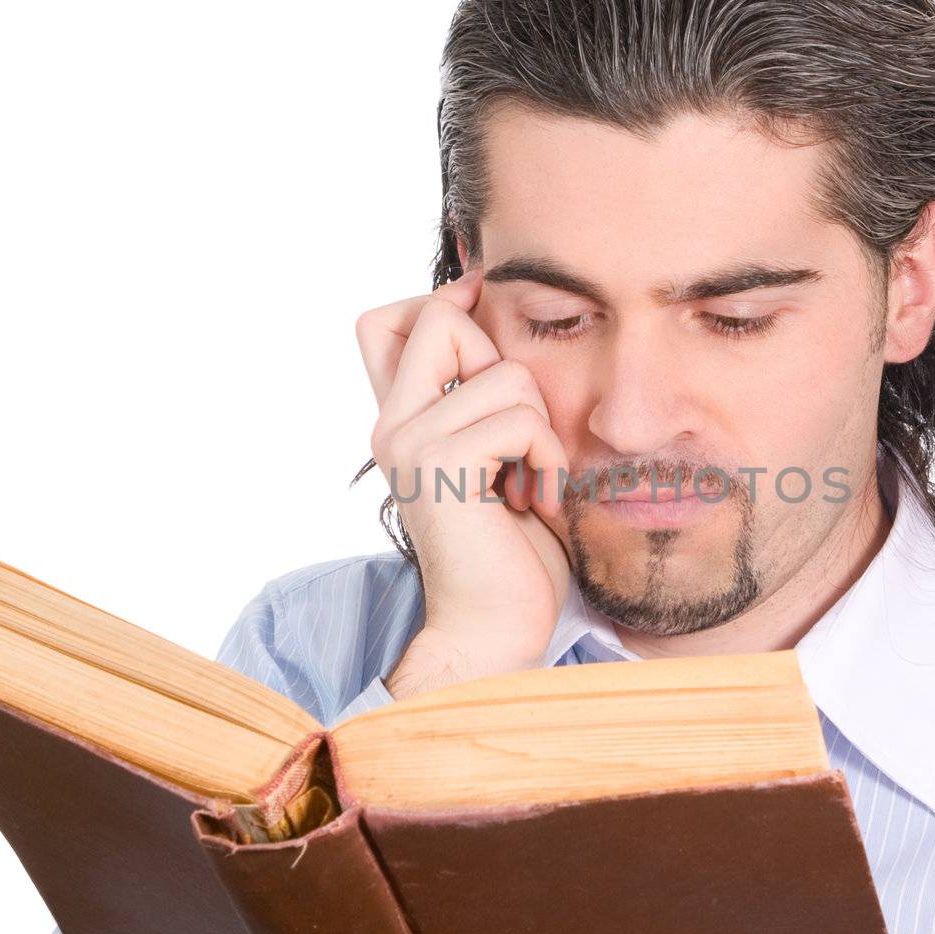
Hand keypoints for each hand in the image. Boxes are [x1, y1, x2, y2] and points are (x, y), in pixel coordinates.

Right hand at [355, 268, 572, 693]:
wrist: (494, 629)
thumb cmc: (511, 551)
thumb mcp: (496, 457)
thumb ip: (483, 399)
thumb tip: (491, 315)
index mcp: (398, 421)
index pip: (386, 319)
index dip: (442, 304)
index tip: (490, 331)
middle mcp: (390, 426)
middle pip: (440, 317)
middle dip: (503, 364)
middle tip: (517, 438)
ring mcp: (409, 443)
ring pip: (506, 374)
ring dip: (542, 430)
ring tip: (529, 482)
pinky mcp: (441, 466)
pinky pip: (521, 419)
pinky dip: (548, 460)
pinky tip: (535, 502)